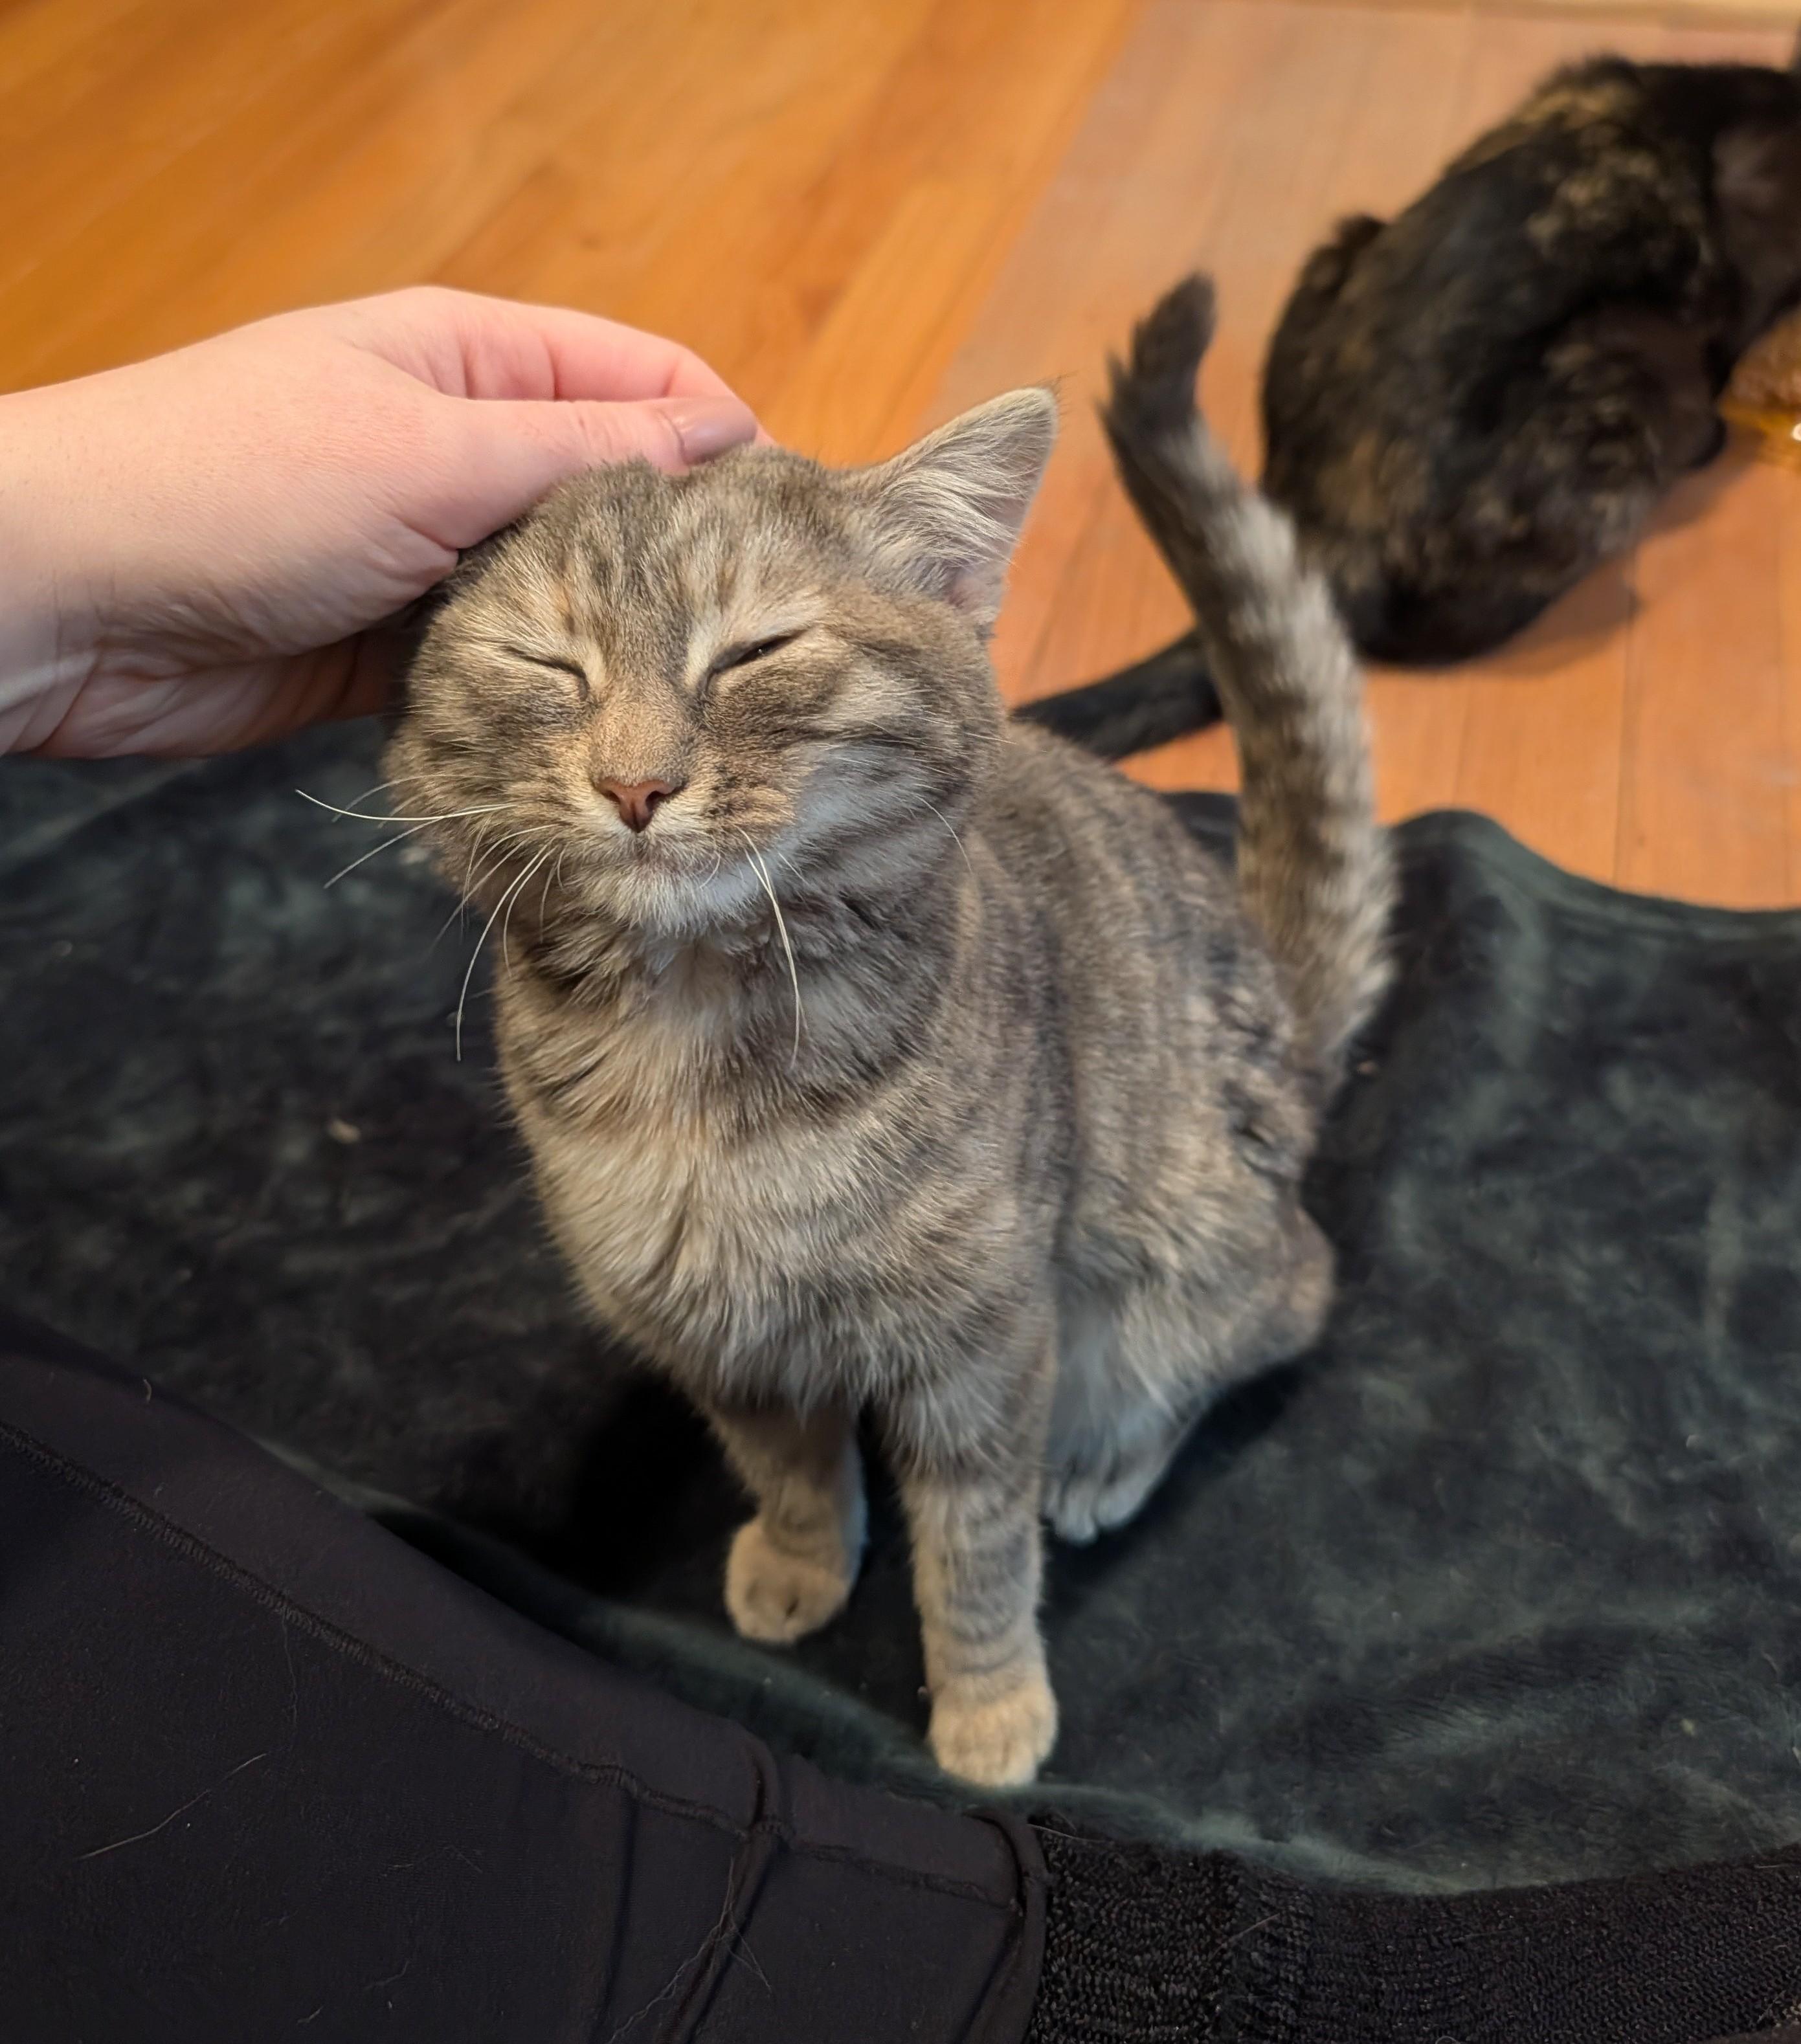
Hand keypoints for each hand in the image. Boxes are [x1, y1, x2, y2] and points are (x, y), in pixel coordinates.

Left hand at [0, 288, 758, 756]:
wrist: (68, 600)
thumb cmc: (230, 486)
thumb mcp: (426, 450)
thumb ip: (579, 451)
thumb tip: (719, 438)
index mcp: (466, 359)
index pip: (638, 378)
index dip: (721, 436)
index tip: (789, 521)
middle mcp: (455, 447)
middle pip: (611, 490)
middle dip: (683, 550)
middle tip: (760, 628)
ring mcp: (426, 549)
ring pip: (564, 590)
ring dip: (615, 636)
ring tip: (695, 689)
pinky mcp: (399, 646)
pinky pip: (505, 663)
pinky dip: (547, 693)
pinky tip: (600, 730)